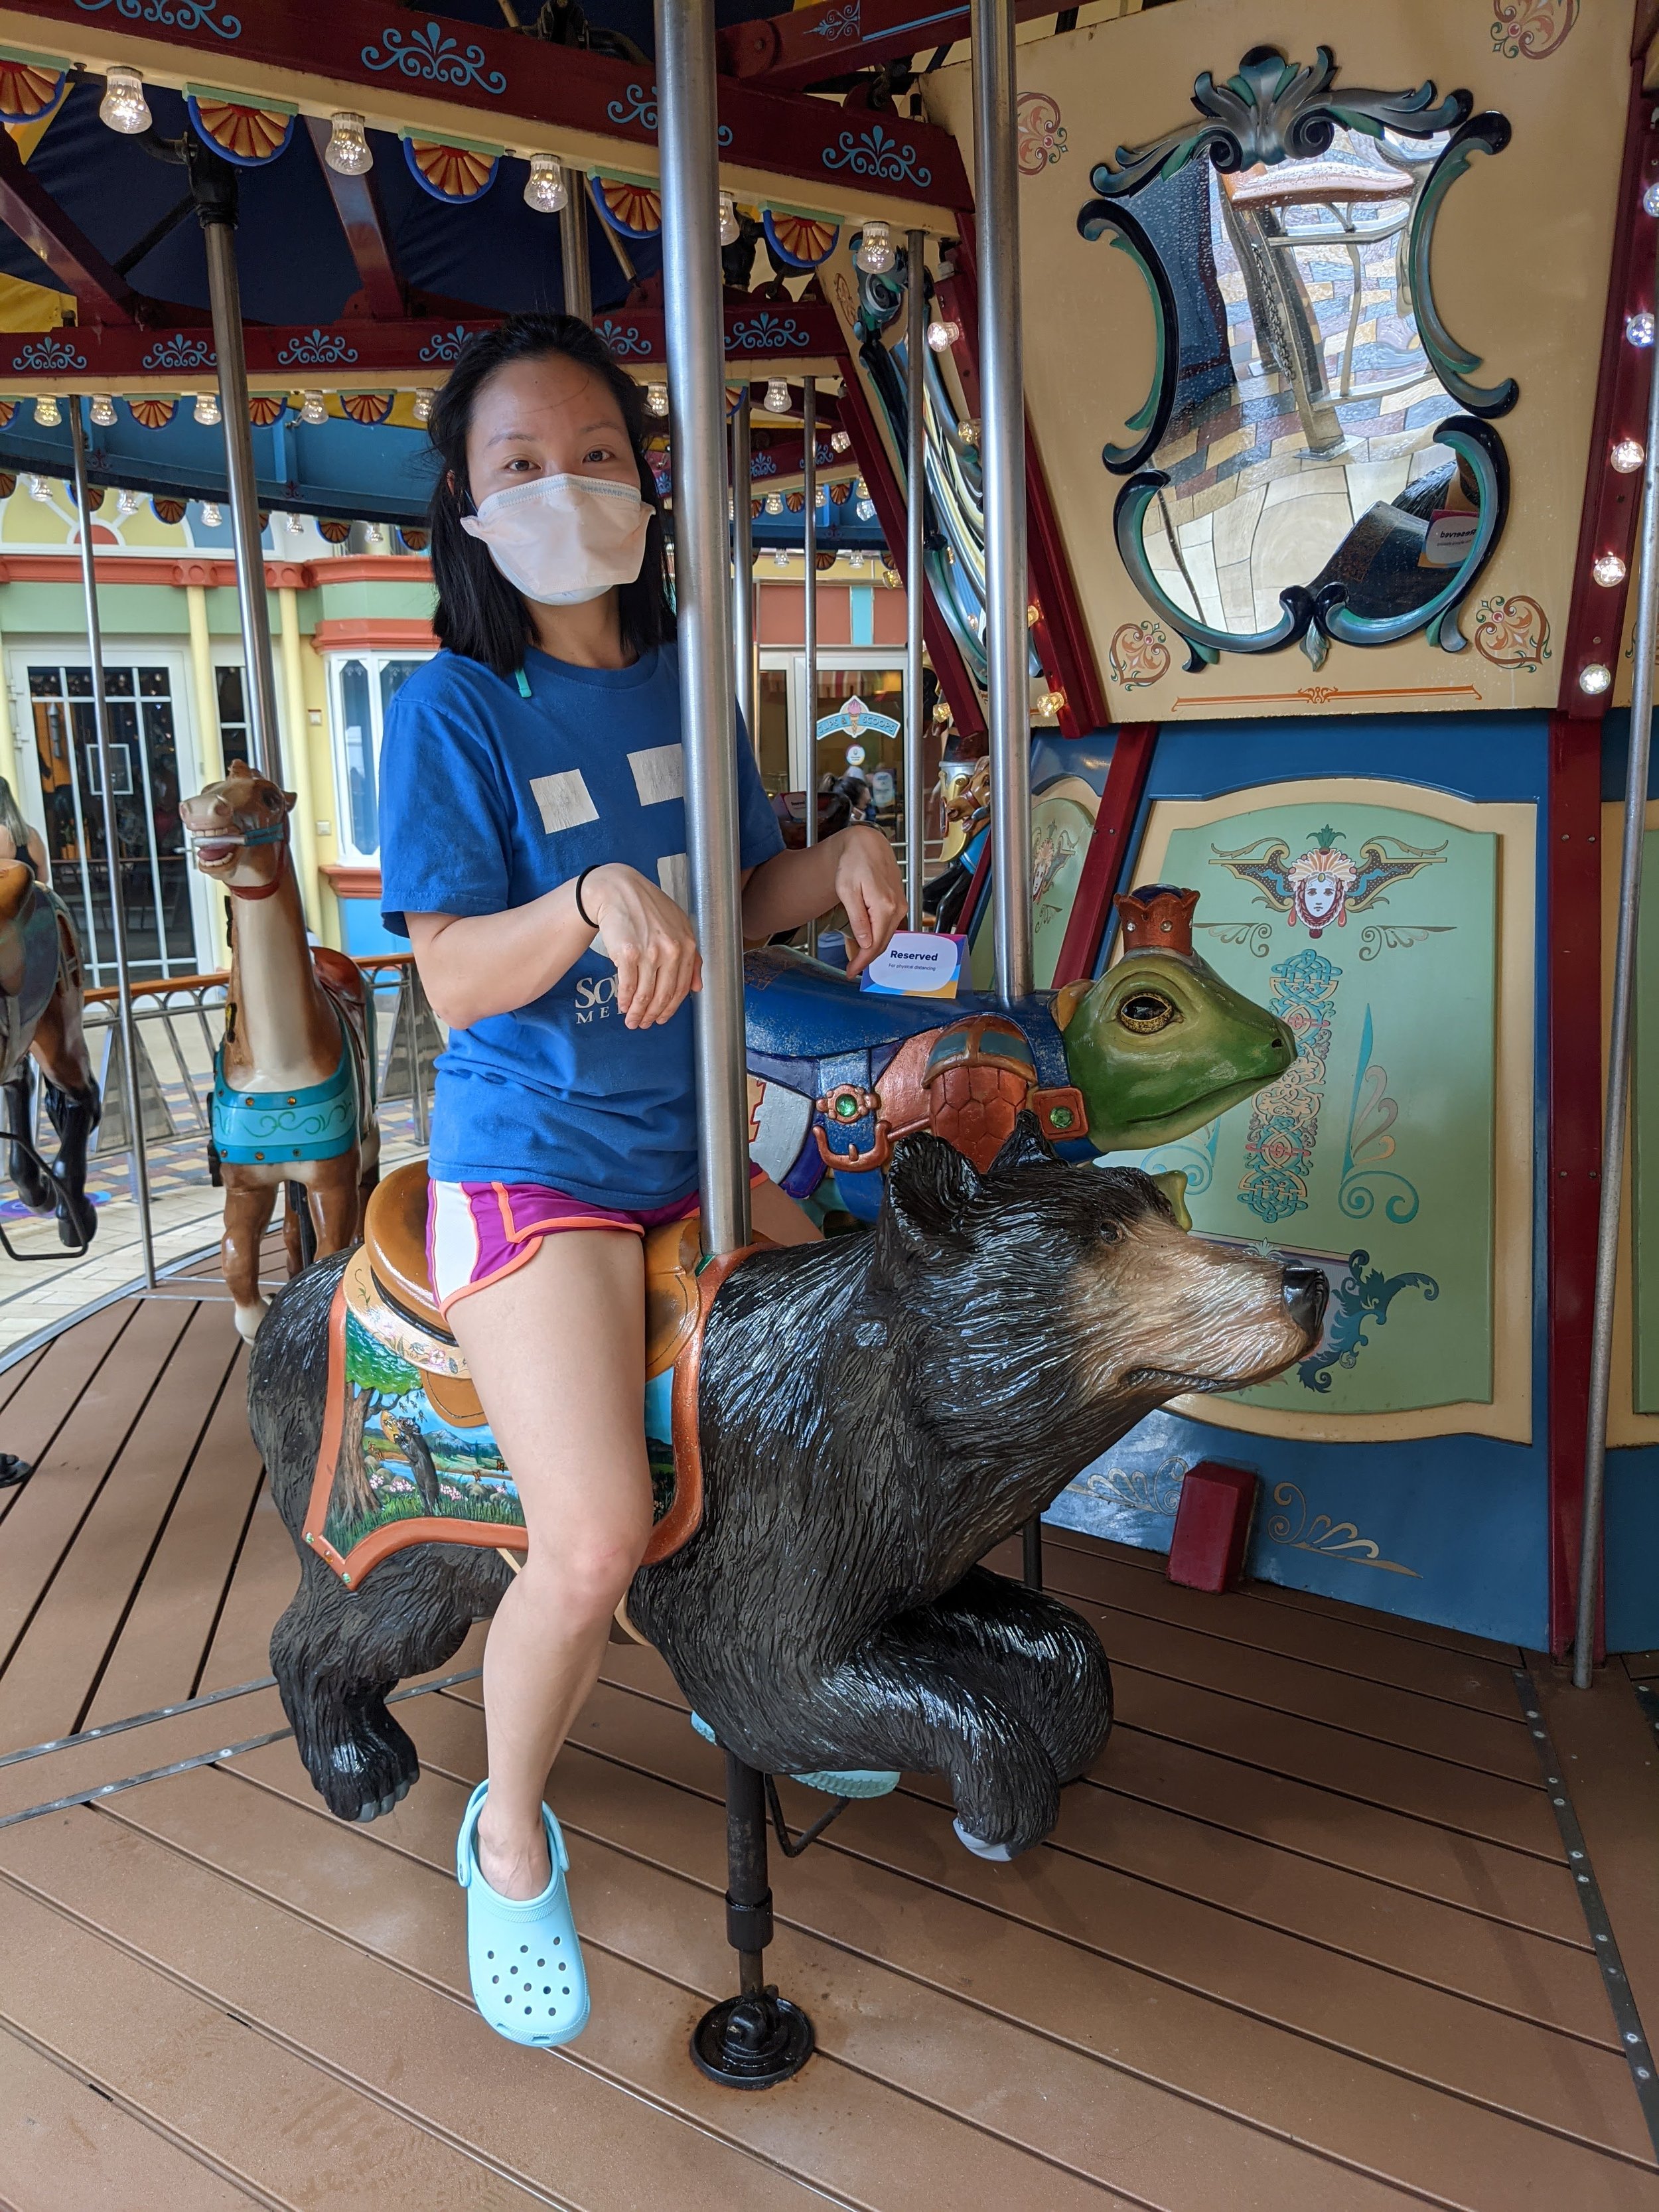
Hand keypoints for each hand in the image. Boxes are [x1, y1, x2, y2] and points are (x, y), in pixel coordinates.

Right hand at [584, 863, 701, 1027]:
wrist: (619, 890)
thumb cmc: (648, 907)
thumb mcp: (679, 926)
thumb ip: (692, 957)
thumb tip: (697, 988)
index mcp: (687, 945)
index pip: (682, 987)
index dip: (671, 1008)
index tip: (662, 1018)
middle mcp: (672, 950)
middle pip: (664, 995)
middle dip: (653, 1014)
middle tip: (645, 1024)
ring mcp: (649, 952)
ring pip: (645, 994)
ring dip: (637, 1012)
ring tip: (632, 1021)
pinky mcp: (627, 953)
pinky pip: (627, 986)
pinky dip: (624, 1001)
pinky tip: (622, 1006)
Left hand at [832, 824, 906, 976]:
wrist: (867, 844)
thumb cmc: (854, 862)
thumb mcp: (847, 891)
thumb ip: (858, 918)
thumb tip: (866, 943)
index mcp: (884, 906)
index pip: (875, 944)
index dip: (862, 962)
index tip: (851, 972)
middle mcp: (897, 908)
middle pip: (883, 943)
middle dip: (867, 959)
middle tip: (851, 969)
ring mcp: (900, 906)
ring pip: (886, 935)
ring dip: (871, 948)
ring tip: (854, 957)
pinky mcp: (899, 903)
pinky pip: (888, 925)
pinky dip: (876, 936)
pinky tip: (864, 940)